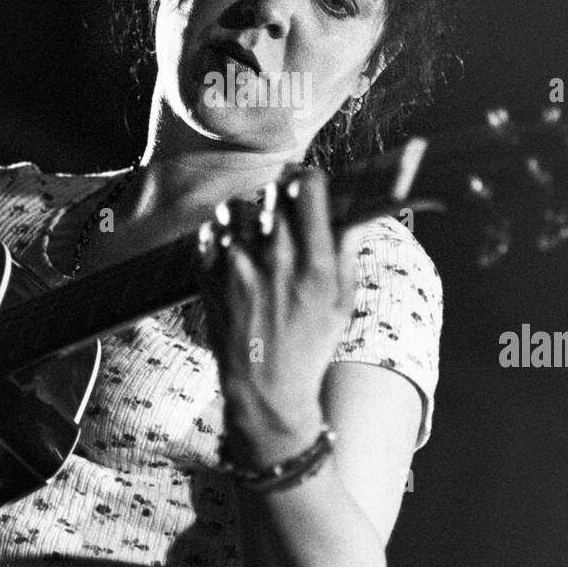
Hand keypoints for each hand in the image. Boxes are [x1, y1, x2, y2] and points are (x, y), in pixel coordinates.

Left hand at [197, 168, 363, 468]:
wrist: (264, 388)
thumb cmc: (309, 345)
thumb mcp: (341, 303)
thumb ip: (346, 252)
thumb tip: (356, 212)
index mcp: (315, 264)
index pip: (308, 189)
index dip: (309, 178)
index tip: (308, 182)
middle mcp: (276, 260)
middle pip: (272, 192)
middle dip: (280, 193)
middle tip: (284, 204)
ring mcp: (238, 268)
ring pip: (238, 208)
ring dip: (248, 211)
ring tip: (257, 229)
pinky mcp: (211, 278)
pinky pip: (211, 232)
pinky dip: (221, 232)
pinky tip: (234, 248)